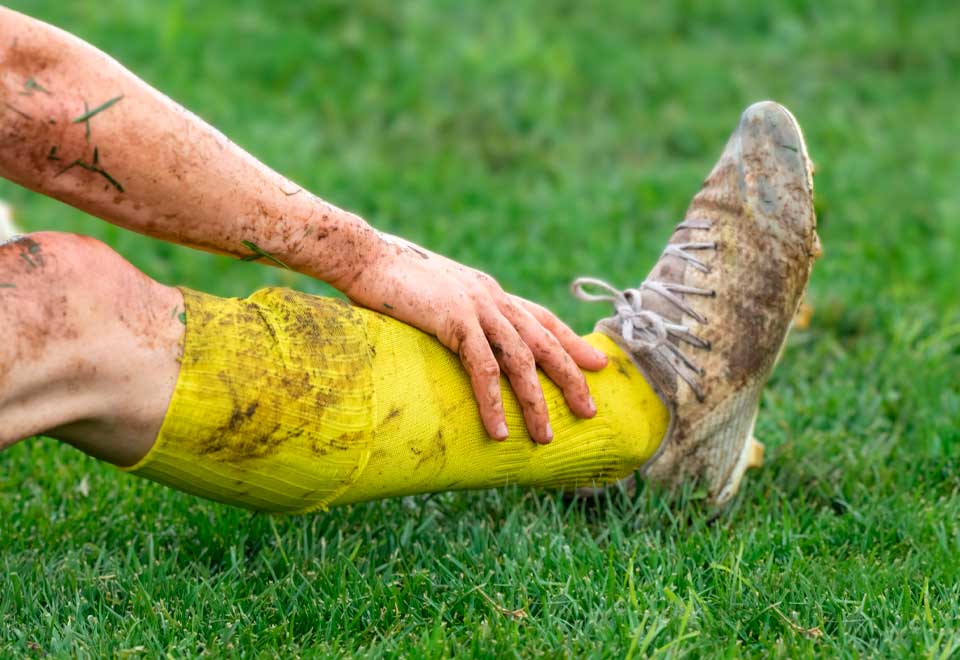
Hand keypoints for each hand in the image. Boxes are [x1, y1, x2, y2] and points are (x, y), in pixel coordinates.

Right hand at [338, 233, 607, 443]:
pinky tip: (499, 430)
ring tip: (545, 437)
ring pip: (521, 360)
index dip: (571, 342)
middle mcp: (491, 297)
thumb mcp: (434, 294)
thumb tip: (457, 335)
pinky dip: (493, 402)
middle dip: (570, 377)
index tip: (597, 363)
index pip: (542, 318)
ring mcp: (475, 307)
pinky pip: (482, 369)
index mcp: (488, 290)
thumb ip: (455, 313)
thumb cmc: (389, 277)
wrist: (362, 254)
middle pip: (544, 341)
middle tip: (590, 410)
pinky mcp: (454, 320)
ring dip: (535, 401)